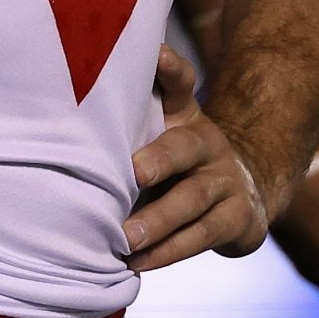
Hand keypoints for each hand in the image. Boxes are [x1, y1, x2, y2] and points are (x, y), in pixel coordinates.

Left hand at [125, 45, 267, 270]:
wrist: (242, 191)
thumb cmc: (178, 161)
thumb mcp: (161, 132)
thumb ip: (130, 115)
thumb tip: (76, 94)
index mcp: (187, 117)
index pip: (181, 84)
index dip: (170, 69)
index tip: (156, 55)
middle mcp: (209, 144)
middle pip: (186, 147)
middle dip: (161, 159)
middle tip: (134, 173)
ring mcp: (226, 182)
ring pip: (193, 200)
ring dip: (159, 220)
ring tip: (126, 237)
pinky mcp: (237, 220)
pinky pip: (200, 237)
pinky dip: (167, 253)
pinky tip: (138, 262)